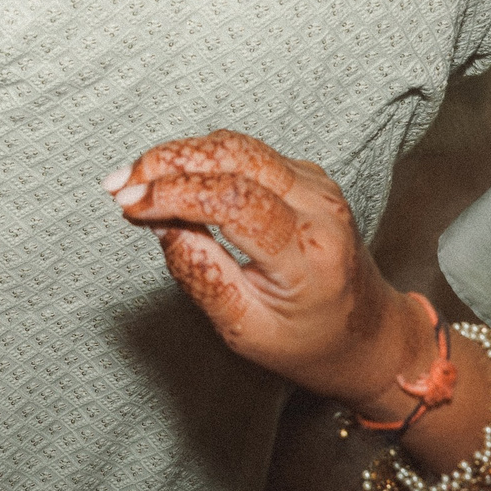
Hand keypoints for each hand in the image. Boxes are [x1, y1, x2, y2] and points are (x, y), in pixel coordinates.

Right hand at [106, 131, 434, 421]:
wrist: (372, 337)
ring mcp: (318, 185)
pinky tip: (170, 178)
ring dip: (180, 154)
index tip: (129, 204)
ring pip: (237, 145)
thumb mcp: (247, 330)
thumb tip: (161, 225)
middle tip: (119, 184)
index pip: (233, 200)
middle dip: (168, 161)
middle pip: (234, 156)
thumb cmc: (310, 345)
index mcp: (307, 253)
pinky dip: (203, 158)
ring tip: (133, 178)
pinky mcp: (308, 176)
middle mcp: (319, 208)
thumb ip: (202, 275)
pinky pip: (248, 152)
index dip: (173, 194)